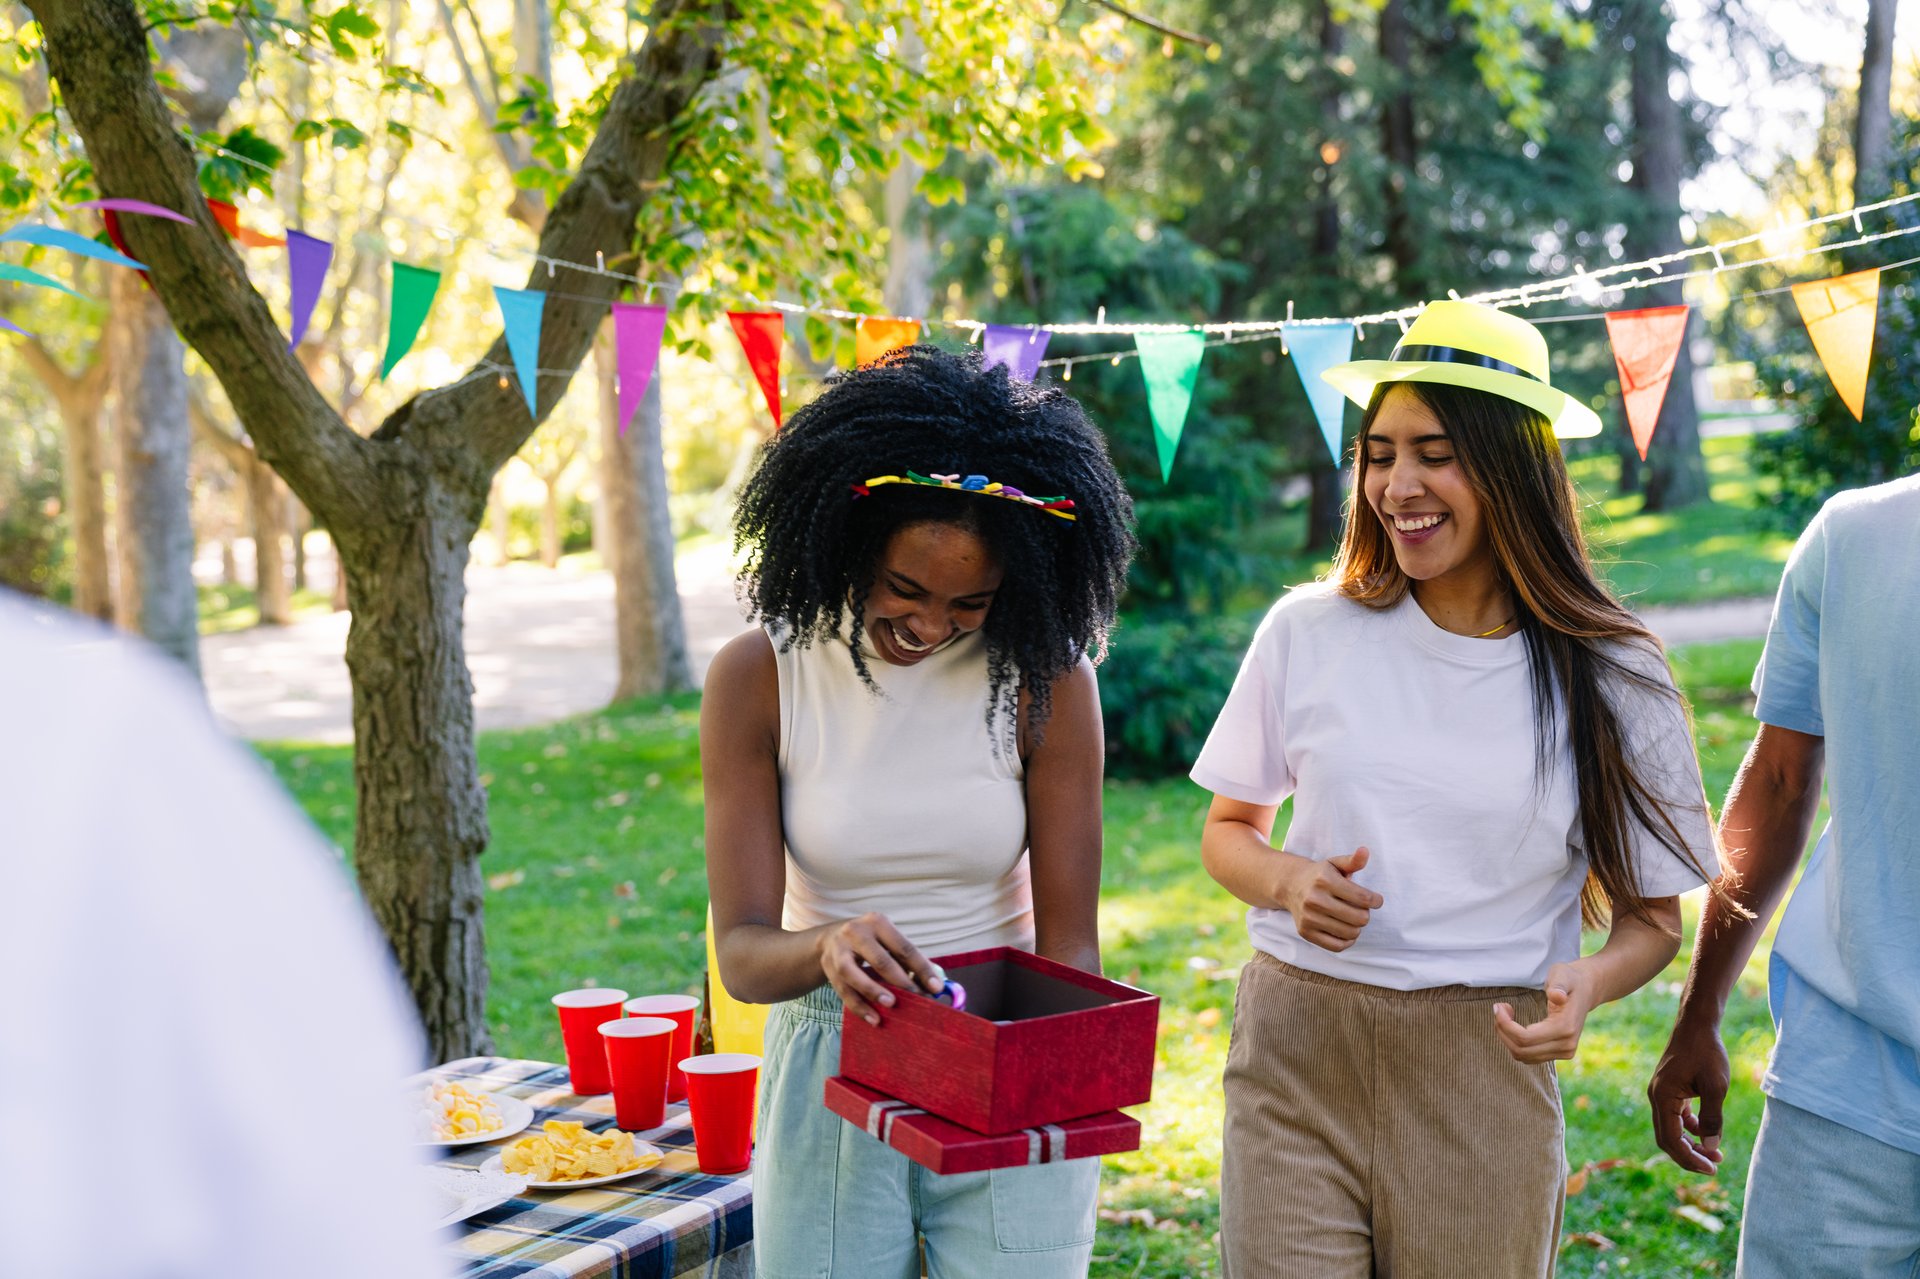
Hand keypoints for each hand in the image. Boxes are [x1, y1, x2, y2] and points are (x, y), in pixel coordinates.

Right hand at [816, 912, 942, 1026]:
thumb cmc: (869, 943)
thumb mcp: (886, 941)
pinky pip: (843, 990)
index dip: (921, 968)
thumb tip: (932, 985)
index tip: (936, 988)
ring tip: (891, 1005)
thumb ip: (907, 960)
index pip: (904, 947)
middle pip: (880, 959)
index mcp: (877, 923)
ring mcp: (839, 950)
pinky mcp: (828, 967)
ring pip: (853, 974)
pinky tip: (874, 1018)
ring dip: (874, 991)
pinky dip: (859, 1006)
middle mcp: (856, 932)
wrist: (829, 939)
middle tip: (917, 998)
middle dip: (900, 981)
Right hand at [1280, 846, 1382, 952]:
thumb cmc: (1319, 875)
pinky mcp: (1305, 932)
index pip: (1363, 897)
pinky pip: (1337, 946)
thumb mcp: (1335, 864)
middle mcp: (1315, 899)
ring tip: (1353, 918)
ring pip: (1351, 933)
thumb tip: (1365, 851)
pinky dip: (1347, 941)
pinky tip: (1346, 931)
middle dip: (1365, 914)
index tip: (1376, 900)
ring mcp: (1309, 918)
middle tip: (1361, 909)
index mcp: (1325, 880)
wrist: (1290, 885)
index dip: (1376, 900)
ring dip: (1357, 927)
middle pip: (1359, 918)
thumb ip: (1352, 860)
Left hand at [1494, 962, 1595, 1062]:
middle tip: (1499, 1008)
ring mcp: (1564, 1052)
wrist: (1587, 990)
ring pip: (1523, 1056)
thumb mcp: (1562, 975)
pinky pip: (1528, 1056)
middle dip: (1503, 1030)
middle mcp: (1566, 1045)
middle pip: (1521, 1050)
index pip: (1525, 1038)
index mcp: (1566, 1028)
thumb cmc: (1570, 980)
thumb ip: (1558, 985)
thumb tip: (1557, 996)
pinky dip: (1515, 1043)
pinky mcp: (1559, 1054)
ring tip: (1505, 1014)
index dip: (1505, 1025)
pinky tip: (1513, 1024)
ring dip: (1506, 1037)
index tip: (1499, 1006)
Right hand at [1648, 1018, 1729, 1173]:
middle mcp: (1657, 1098)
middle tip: (1714, 1166)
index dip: (1690, 1158)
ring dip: (1691, 1144)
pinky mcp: (1670, 1090)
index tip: (1712, 1168)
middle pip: (1667, 1139)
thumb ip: (1712, 1119)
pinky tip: (1708, 1132)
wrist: (1697, 1025)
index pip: (1671, 1139)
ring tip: (1716, 1154)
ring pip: (1671, 1130)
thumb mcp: (1715, 1087)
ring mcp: (1662, 1094)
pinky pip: (1676, 1118)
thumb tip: (1711, 1148)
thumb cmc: (1707, 1052)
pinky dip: (1691, 1129)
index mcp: (1662, 1098)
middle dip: (1689, 1156)